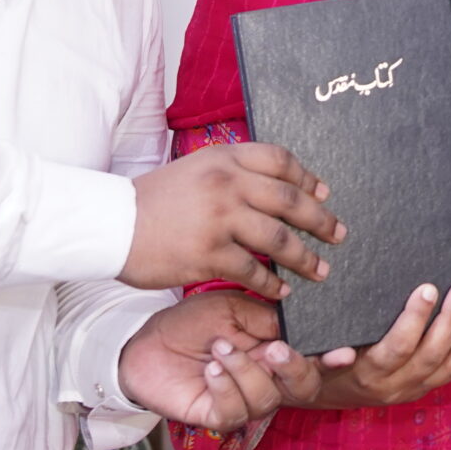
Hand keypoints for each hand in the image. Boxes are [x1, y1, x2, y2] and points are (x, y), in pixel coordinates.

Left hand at [117, 290, 325, 431]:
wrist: (145, 341)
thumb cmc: (192, 322)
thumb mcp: (234, 308)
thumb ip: (269, 318)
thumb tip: (303, 322)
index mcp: (276, 350)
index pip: (314, 358)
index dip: (332, 358)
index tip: (345, 352)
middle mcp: (267, 379)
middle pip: (303, 388)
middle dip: (295, 368)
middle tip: (274, 348)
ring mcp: (243, 401)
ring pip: (267, 399)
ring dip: (246, 370)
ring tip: (219, 348)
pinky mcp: (217, 418)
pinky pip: (234, 412)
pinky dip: (225, 387)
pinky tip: (210, 369)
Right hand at [123, 143, 346, 299]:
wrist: (111, 224)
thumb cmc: (153, 200)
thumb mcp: (194, 169)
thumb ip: (230, 173)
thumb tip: (274, 190)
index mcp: (223, 157)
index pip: (279, 160)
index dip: (307, 178)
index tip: (324, 194)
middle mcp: (225, 183)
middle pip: (289, 200)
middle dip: (320, 220)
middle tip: (339, 235)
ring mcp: (219, 219)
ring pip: (278, 239)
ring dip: (304, 258)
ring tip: (320, 271)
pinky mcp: (208, 254)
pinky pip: (254, 271)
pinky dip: (272, 284)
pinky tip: (282, 292)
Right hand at [302, 283, 450, 409]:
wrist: (324, 397)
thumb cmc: (309, 374)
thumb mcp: (294, 373)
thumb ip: (288, 365)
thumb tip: (276, 352)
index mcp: (365, 377)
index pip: (395, 349)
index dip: (413, 321)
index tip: (426, 289)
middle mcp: (393, 387)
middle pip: (430, 355)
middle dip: (449, 321)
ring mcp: (413, 388)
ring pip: (449, 365)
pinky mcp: (425, 385)